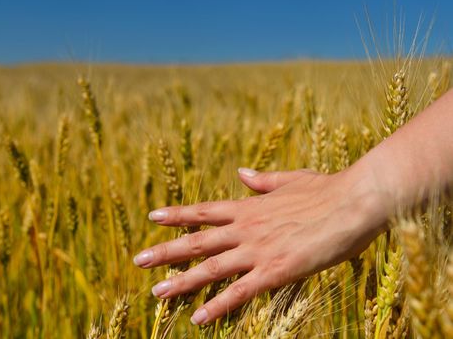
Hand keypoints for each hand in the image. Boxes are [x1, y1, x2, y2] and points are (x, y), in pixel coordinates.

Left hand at [133, 165, 388, 324]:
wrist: (354, 202)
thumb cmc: (327, 190)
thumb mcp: (290, 180)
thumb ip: (262, 180)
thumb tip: (240, 173)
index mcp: (249, 207)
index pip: (204, 211)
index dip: (177, 215)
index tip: (152, 217)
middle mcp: (246, 228)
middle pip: (197, 241)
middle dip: (165, 251)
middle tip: (138, 260)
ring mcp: (258, 250)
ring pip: (211, 268)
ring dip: (182, 281)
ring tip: (156, 292)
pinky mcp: (276, 271)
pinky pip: (240, 292)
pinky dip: (218, 306)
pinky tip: (199, 318)